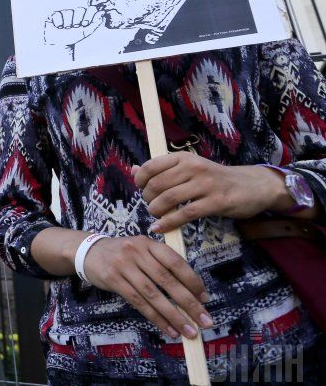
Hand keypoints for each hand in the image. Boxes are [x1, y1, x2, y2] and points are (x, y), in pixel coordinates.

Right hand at [44, 7, 102, 52]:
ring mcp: (64, 12)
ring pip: (68, 12)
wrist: (59, 44)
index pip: (90, 8)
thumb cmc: (72, 38)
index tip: (84, 24)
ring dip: (67, 23)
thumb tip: (102, 13)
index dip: (88, 16)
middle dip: (78, 20)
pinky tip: (58, 27)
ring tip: (65, 29)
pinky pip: (58, 14)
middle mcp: (74, 12)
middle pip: (80, 9)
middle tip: (75, 27)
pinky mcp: (54, 14)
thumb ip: (95, 23)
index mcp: (83, 15)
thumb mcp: (86, 32)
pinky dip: (59, 22)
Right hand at [82, 235, 212, 339]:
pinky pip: (138, 302)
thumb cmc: (123, 254)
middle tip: (204, 320)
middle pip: (167, 280)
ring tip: (189, 331)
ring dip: (174, 316)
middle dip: (189, 303)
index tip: (205, 298)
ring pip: (153, 295)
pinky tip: (168, 329)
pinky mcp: (113, 280)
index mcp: (149, 243)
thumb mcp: (142, 249)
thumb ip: (162, 264)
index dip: (193, 281)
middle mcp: (136, 252)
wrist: (88, 252)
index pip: (175, 262)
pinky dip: (156, 318)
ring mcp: (123, 266)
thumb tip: (192, 292)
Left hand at [133, 152, 285, 232]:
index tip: (142, 190)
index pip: (151, 166)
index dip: (140, 181)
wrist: (252, 186)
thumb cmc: (215, 178)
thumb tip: (133, 170)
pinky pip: (185, 214)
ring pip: (169, 199)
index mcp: (184, 158)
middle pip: (157, 185)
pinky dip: (169, 223)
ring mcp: (205, 184)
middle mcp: (193, 167)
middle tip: (151, 206)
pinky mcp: (216, 202)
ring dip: (156, 211)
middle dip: (148, 199)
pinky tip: (160, 228)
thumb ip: (162, 170)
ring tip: (156, 216)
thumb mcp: (189, 169)